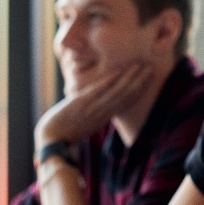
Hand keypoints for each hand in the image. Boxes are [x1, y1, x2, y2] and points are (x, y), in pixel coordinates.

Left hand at [35, 61, 151, 146]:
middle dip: (140, 82)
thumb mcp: (88, 121)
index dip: (141, 90)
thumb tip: (103, 100)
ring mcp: (93, 108)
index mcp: (106, 117)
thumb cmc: (68, 130)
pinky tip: (119, 70)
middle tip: (150, 68)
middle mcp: (103, 113)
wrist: (53, 139)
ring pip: (117, 92)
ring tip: (139, 65)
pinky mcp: (81, 104)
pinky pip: (99, 90)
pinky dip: (110, 79)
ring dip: (129, 77)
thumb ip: (97, 111)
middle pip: (126, 96)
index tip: (150, 78)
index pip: (128, 102)